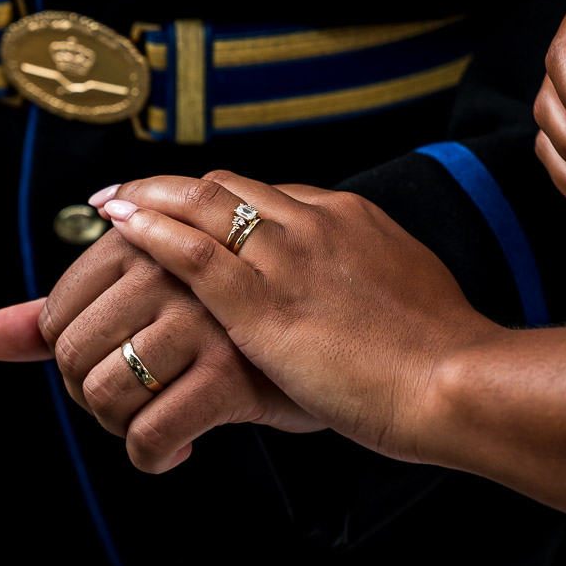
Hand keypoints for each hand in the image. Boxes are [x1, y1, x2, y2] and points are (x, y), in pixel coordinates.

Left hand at [0, 227, 320, 473]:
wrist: (349, 344)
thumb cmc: (243, 324)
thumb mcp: (155, 301)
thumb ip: (67, 310)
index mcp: (151, 240)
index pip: (59, 311)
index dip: (72, 353)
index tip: (108, 361)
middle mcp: (172, 270)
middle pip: (75, 356)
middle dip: (92, 394)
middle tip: (129, 400)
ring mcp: (203, 320)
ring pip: (107, 396)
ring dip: (121, 427)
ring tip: (153, 420)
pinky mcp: (230, 375)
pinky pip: (151, 435)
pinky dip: (151, 457)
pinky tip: (175, 450)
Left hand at [93, 170, 501, 464]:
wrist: (455, 378)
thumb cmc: (437, 350)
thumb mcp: (402, 288)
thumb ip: (364, 273)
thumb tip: (347, 282)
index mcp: (347, 217)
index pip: (265, 194)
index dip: (217, 198)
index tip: (187, 205)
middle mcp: (312, 222)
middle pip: (225, 187)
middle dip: (171, 187)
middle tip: (131, 191)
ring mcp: (286, 258)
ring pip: (200, 205)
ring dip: (147, 198)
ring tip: (109, 201)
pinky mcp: (263, 304)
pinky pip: (193, 253)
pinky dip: (152, 232)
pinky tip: (122, 224)